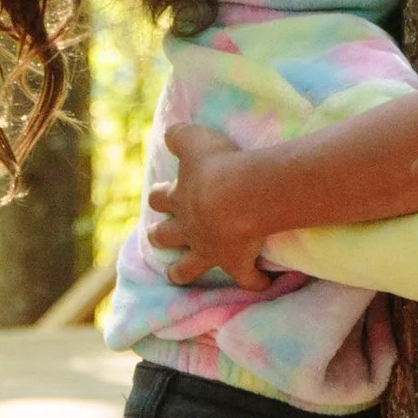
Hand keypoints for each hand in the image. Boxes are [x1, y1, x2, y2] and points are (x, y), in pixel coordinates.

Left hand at [151, 119, 274, 289]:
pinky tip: (262, 283)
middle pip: (165, 236)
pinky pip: (246, 279)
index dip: (159, 197)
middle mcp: (189, 228)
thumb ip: (179, 135)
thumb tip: (168, 134)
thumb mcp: (194, 139)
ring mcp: (210, 250)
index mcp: (181, 198)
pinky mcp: (236, 264)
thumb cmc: (218, 165)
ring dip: (182, 272)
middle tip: (156, 237)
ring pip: (188, 268)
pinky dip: (255, 282)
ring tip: (177, 275)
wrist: (243, 196)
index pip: (160, 198)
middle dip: (159, 237)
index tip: (159, 196)